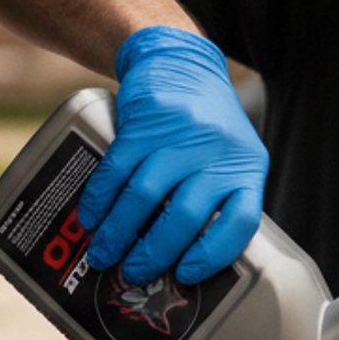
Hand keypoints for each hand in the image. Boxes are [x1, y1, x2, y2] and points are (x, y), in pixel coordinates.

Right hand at [78, 25, 267, 284]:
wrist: (180, 64)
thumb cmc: (208, 127)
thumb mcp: (231, 159)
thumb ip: (217, 201)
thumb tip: (178, 262)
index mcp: (247, 170)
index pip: (241, 222)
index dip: (213, 254)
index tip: (186, 275)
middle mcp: (218, 153)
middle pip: (185, 216)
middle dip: (153, 253)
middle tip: (132, 274)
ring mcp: (181, 136)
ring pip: (144, 196)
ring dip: (118, 232)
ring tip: (104, 254)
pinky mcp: (145, 121)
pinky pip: (117, 169)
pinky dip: (100, 200)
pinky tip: (92, 218)